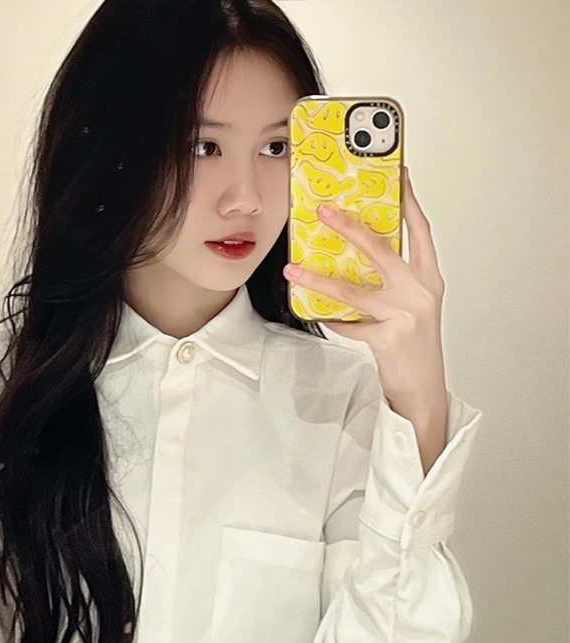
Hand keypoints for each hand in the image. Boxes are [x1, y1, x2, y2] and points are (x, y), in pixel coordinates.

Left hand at [283, 168, 448, 471]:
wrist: (424, 387)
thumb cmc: (415, 344)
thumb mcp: (413, 304)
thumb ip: (394, 278)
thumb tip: (358, 252)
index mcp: (428, 277)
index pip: (419, 230)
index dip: (408, 201)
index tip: (397, 176)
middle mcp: (419, 291)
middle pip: (380, 248)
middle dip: (348, 226)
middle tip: (324, 211)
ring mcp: (404, 314)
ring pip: (353, 290)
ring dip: (318, 278)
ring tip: (294, 269)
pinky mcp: (388, 337)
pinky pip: (347, 324)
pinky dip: (329, 319)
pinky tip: (315, 314)